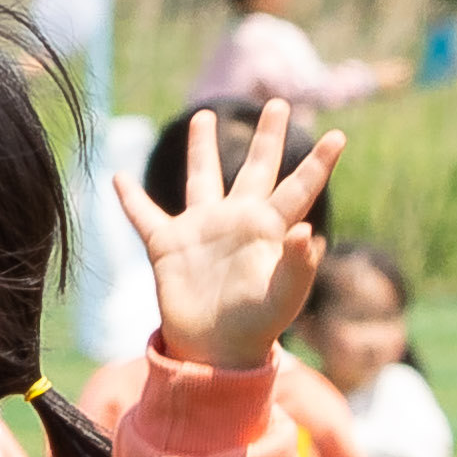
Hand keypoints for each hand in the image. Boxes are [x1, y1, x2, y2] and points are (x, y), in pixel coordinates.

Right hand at [113, 101, 340, 373]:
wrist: (215, 352)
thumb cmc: (257, 328)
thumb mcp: (283, 298)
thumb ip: (297, 266)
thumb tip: (309, 231)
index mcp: (269, 228)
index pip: (298, 187)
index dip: (318, 163)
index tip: (339, 136)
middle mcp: (238, 220)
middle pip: (256, 168)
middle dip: (267, 137)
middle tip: (279, 104)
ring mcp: (203, 230)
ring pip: (202, 179)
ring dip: (201, 148)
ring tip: (203, 116)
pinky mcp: (169, 246)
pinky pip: (145, 216)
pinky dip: (131, 199)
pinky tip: (117, 177)